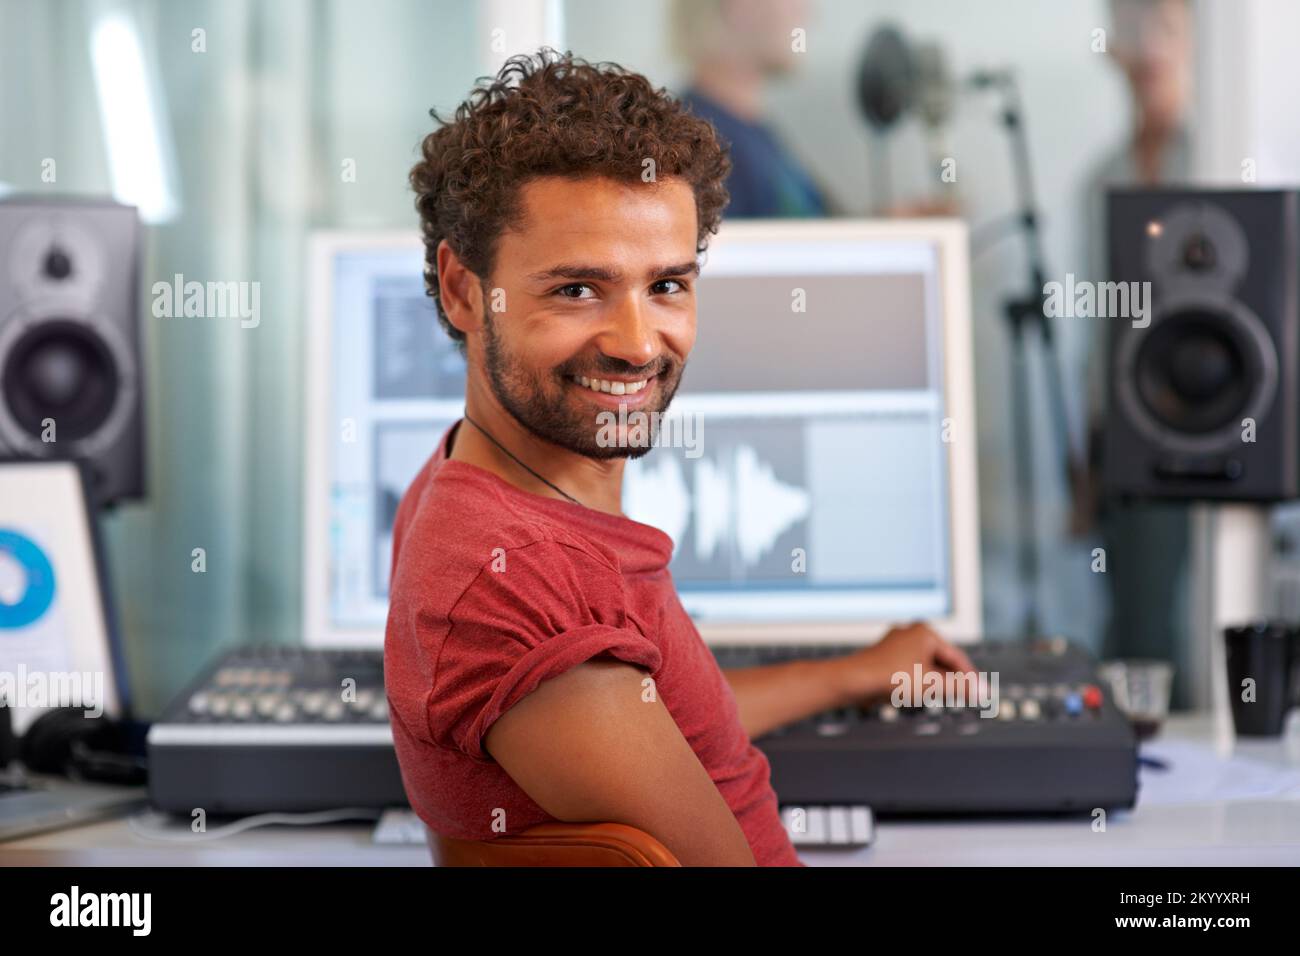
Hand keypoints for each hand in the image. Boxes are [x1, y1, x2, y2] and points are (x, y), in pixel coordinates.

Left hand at [831, 622, 976, 702]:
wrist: (854, 681)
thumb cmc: (891, 677)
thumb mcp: (933, 684)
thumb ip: (961, 687)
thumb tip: (984, 690)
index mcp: (925, 631)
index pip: (956, 656)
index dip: (970, 677)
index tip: (980, 693)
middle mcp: (911, 632)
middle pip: (941, 659)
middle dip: (952, 678)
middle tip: (965, 696)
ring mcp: (896, 643)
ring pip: (925, 665)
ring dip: (936, 681)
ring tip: (941, 696)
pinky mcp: (885, 657)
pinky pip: (911, 668)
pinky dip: (919, 680)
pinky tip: (919, 693)